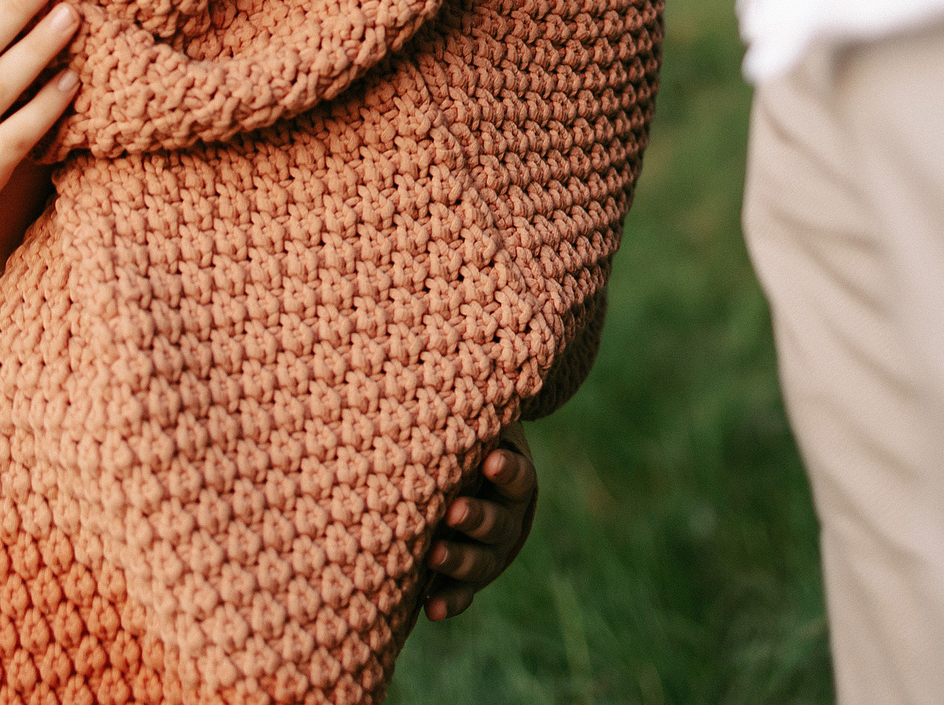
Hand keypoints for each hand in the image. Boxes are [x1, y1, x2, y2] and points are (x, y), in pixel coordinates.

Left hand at [422, 423, 537, 620]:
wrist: (464, 480)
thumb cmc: (452, 436)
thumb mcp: (463, 421)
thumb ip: (454, 406)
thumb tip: (425, 332)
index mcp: (510, 476)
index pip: (518, 475)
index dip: (507, 470)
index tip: (492, 459)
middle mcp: (504, 517)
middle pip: (498, 522)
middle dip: (476, 518)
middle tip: (452, 512)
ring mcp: (486, 550)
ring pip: (479, 561)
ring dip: (458, 561)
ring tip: (432, 556)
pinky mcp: (465, 577)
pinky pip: (459, 594)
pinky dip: (446, 602)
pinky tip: (428, 611)